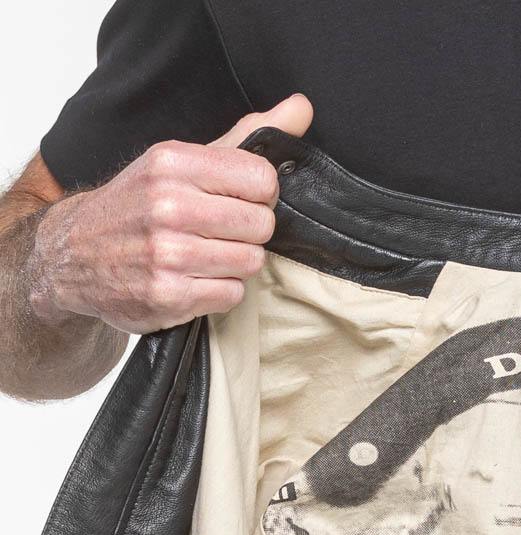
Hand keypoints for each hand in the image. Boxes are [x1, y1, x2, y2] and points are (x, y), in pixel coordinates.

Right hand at [27, 94, 313, 335]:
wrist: (74, 254)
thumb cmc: (138, 205)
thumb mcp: (180, 160)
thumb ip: (244, 137)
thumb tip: (302, 109)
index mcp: (173, 162)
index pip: (262, 179)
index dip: (261, 195)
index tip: (241, 200)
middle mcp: (168, 205)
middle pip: (262, 224)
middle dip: (250, 232)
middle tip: (221, 232)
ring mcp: (168, 253)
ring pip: (251, 261)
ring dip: (236, 263)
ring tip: (206, 255)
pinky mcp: (169, 295)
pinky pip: (232, 294)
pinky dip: (220, 291)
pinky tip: (194, 278)